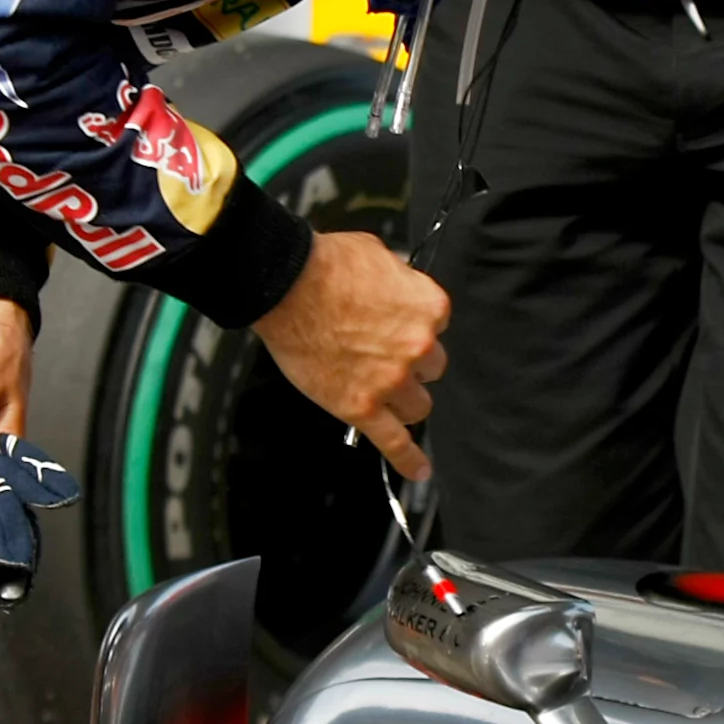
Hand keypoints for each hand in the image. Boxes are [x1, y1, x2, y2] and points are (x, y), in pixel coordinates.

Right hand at [251, 231, 449, 479]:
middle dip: (411, 364)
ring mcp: (390, 381)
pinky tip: (419, 469)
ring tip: (381, 389)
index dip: (414, 326)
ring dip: (404, 399)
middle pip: (431, 369)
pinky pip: (394, 441)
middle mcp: (417, 347)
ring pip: (417, 406)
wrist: (285, 284)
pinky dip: (408, 459)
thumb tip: (400, 289)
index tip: (396, 325)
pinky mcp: (361, 407)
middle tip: (382, 354)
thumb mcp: (378, 254)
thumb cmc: (325, 264)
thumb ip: (400, 281)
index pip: (438, 327)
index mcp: (428, 308)